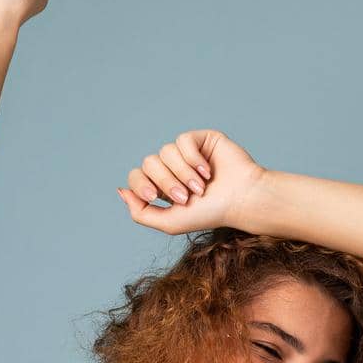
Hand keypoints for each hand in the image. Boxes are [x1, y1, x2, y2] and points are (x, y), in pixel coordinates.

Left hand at [115, 129, 268, 234]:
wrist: (241, 200)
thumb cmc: (211, 214)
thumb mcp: (169, 222)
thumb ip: (141, 213)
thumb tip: (121, 191)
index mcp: (163, 186)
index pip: (136, 176)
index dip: (140, 184)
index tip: (152, 195)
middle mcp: (173, 167)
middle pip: (149, 163)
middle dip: (166, 182)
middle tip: (187, 196)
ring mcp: (187, 152)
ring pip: (165, 152)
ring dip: (183, 173)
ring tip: (201, 186)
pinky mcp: (201, 139)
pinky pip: (182, 141)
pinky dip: (192, 158)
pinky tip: (207, 170)